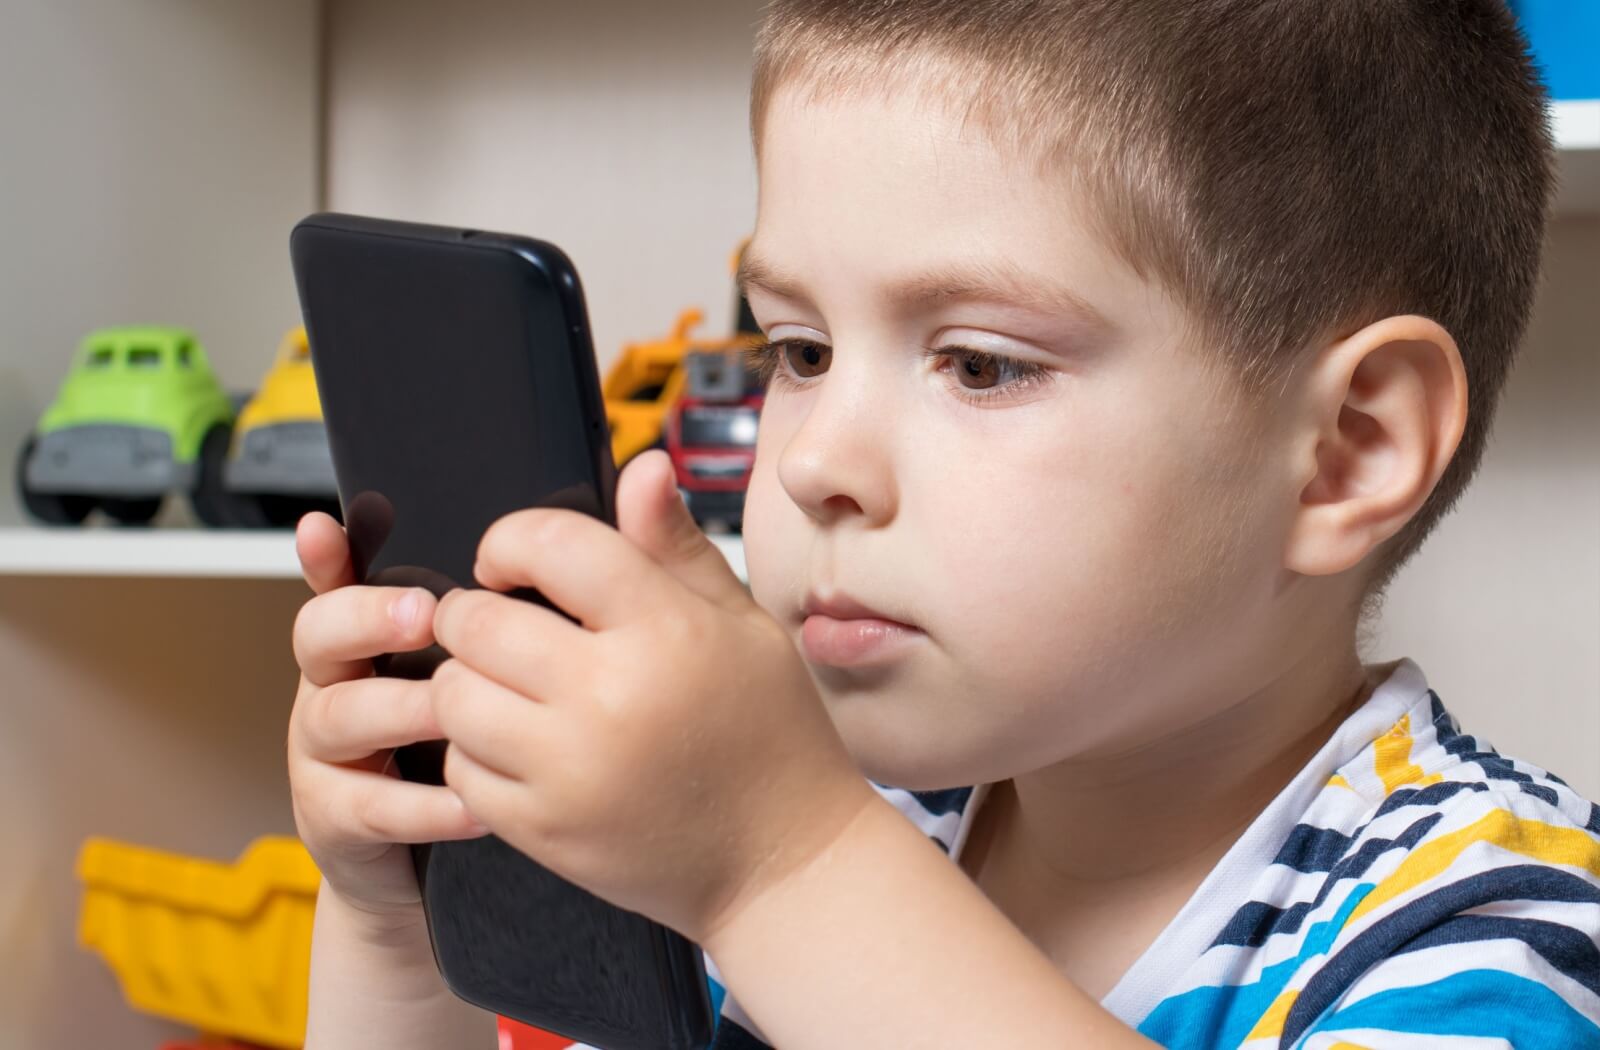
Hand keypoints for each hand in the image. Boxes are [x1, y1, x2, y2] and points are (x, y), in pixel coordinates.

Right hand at [286, 511, 488, 922]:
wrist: (433, 864)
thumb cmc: (475, 742)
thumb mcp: (486, 673)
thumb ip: (509, 613)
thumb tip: (590, 524)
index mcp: (368, 636)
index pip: (338, 582)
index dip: (324, 557)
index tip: (323, 528)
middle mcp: (335, 682)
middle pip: (318, 633)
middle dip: (367, 619)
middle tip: (427, 616)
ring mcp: (325, 751)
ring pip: (339, 714)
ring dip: (400, 710)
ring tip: (454, 711)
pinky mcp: (333, 817)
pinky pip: (368, 806)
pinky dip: (423, 805)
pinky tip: (475, 804)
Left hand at [429, 450, 875, 942]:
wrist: (783, 860)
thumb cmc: (770, 732)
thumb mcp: (742, 626)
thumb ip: (676, 548)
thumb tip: (642, 468)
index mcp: (667, 631)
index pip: (550, 544)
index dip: (512, 539)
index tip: (511, 560)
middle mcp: (611, 696)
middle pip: (476, 620)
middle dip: (477, 611)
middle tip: (501, 624)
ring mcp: (571, 769)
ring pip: (453, 694)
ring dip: (469, 680)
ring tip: (508, 685)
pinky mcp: (544, 829)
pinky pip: (460, 768)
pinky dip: (476, 752)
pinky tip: (519, 746)